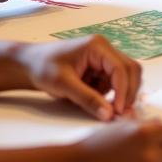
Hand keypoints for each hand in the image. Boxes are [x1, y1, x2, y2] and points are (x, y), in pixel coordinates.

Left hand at [23, 34, 141, 119]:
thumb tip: (109, 115)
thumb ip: (87, 99)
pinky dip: (108, 93)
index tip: (118, 112)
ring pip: (125, 77)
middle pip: (130, 69)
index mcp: (97, 46)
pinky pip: (113, 82)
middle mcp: (104, 49)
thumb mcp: (64, 85)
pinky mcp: (100, 67)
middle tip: (119, 113)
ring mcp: (103, 57)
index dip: (123, 91)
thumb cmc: (44, 68)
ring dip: (118, 93)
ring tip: (100, 105)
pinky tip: (91, 96)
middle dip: (128, 92)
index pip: (121, 68)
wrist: (30, 64)